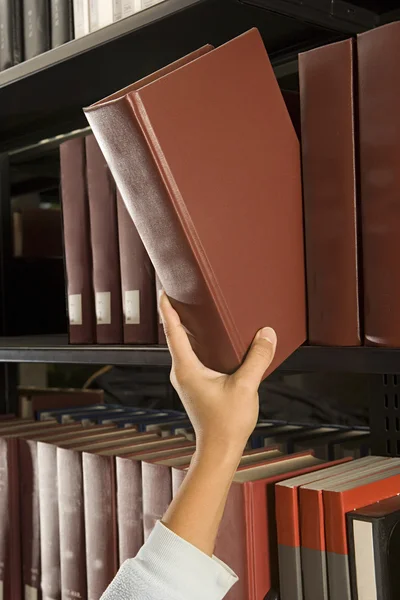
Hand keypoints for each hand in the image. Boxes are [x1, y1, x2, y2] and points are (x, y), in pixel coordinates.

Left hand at [159, 293, 276, 456]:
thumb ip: (257, 358)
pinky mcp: (195, 386)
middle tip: (181, 293)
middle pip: (176, 336)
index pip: (173, 331)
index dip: (168, 309)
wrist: (219, 450)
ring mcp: (187, 380)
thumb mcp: (246, 386)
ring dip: (187, 330)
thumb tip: (267, 334)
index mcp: (186, 368)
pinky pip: (192, 357)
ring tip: (194, 311)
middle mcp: (181, 372)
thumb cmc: (227, 422)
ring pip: (184, 348)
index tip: (164, 291)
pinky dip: (197, 344)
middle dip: (177, 314)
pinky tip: (210, 341)